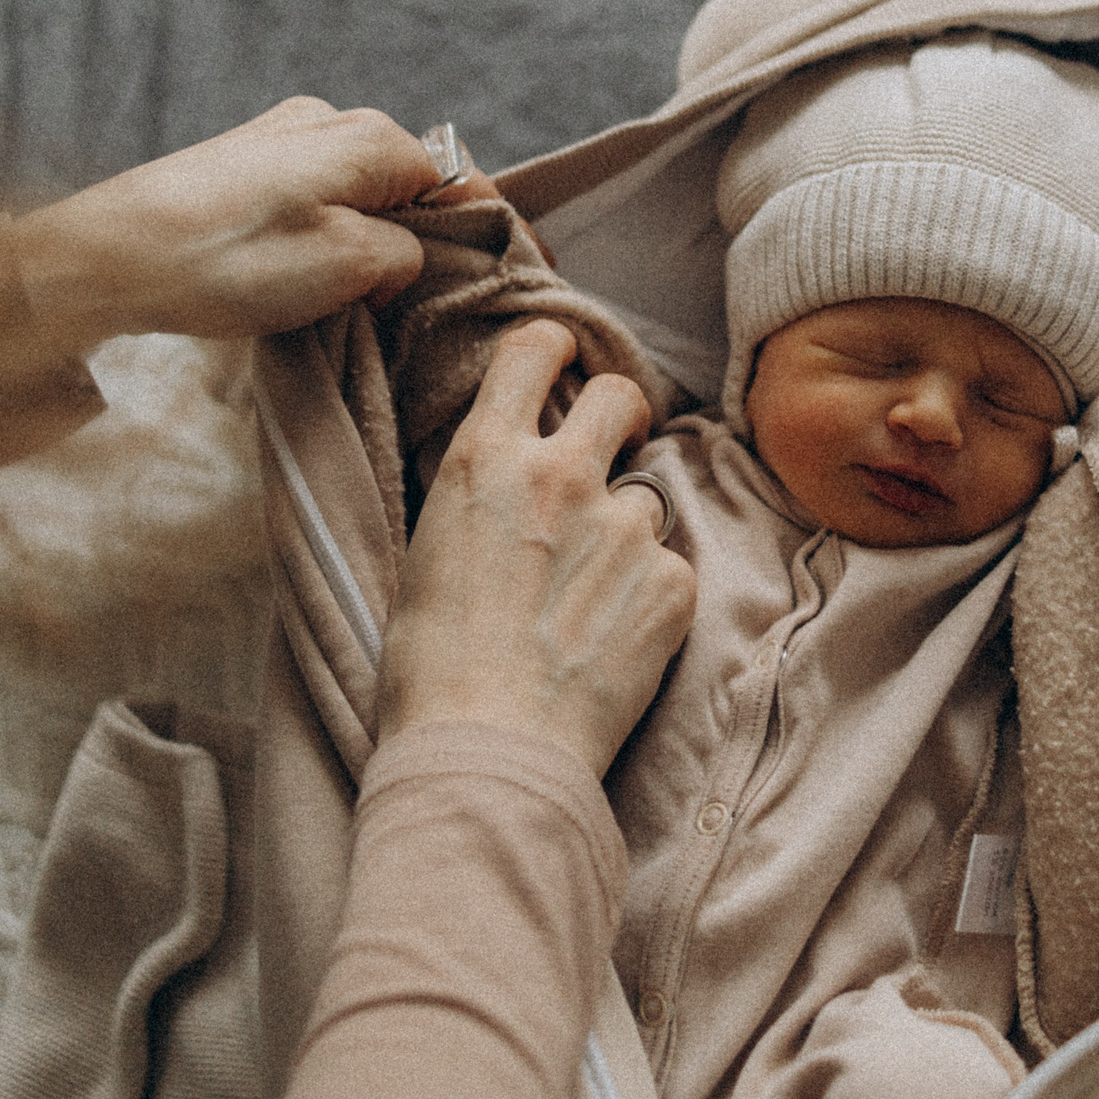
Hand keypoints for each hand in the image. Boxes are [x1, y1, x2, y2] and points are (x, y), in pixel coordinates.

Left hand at [9, 98, 441, 350]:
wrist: (107, 258)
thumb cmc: (227, 259)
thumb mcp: (348, 264)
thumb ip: (407, 253)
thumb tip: (408, 257)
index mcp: (369, 135)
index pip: (456, 182)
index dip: (467, 239)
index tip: (465, 289)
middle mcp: (328, 121)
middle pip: (405, 189)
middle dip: (407, 245)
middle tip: (388, 304)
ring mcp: (280, 139)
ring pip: (355, 199)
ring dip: (356, 249)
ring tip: (329, 300)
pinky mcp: (240, 166)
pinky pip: (308, 204)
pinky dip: (312, 243)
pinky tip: (285, 281)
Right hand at [381, 320, 695, 776]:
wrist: (486, 751)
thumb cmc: (430, 671)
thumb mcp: (427, 553)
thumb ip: (479, 498)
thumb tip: (503, 485)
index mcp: (484, 457)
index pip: (536, 346)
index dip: (556, 351)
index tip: (564, 370)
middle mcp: (560, 474)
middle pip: (619, 395)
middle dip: (619, 417)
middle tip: (611, 453)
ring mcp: (623, 528)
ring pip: (645, 500)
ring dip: (626, 535)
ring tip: (587, 604)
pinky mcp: (671, 584)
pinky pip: (670, 570)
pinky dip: (651, 599)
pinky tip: (612, 645)